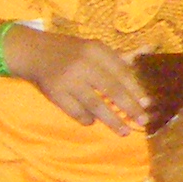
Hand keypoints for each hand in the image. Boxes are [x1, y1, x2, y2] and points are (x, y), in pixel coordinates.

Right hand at [14, 33, 152, 133]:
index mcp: (97, 51)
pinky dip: (87, 119)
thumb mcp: (95, 49)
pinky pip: (76, 112)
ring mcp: (69, 80)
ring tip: (123, 131)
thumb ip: (118, 58)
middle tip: (141, 121)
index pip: (121, 72)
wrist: (34, 52)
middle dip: (129, 108)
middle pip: (112, 90)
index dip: (135, 90)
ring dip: (112, 120)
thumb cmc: (72, 52)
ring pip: (95, 104)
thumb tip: (148, 54)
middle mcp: (84, 64)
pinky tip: (93, 122)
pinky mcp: (55, 93)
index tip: (146, 104)